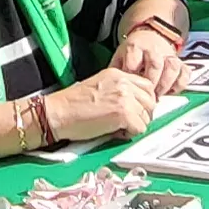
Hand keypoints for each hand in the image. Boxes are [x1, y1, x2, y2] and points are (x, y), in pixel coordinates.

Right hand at [42, 63, 166, 142]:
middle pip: (151, 100)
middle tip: (130, 122)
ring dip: (136, 124)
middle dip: (143, 114)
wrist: (57, 112)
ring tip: (120, 127)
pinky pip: (140, 128)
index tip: (137, 110)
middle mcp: (123, 83)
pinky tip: (116, 132)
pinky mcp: (123, 114)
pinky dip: (130, 134)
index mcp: (117, 74)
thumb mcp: (99, 87)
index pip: (146, 85)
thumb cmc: (71, 105)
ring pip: (147, 116)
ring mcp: (125, 98)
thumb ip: (118, 90)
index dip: (144, 101)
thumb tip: (134, 104)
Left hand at [108, 6, 189, 92]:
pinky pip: (185, 72)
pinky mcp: (180, 62)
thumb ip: (116, 72)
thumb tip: (110, 90)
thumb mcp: (120, 57)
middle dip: (151, 83)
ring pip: (172, 67)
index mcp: (135, 47)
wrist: (150, 36)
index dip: (132, 78)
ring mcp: (168, 55)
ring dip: (165, 84)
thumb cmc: (134, 51)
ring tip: (158, 95)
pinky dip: (180, 84)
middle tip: (147, 97)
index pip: (134, 62)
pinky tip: (171, 91)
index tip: (130, 90)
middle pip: (155, 64)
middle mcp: (153, 50)